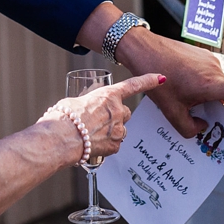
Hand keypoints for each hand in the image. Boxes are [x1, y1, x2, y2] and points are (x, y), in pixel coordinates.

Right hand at [43, 72, 163, 160]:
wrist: (62, 138)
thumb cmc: (64, 118)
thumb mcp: (74, 102)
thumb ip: (87, 103)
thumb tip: (84, 110)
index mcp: (108, 95)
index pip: (133, 85)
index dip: (148, 81)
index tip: (161, 78)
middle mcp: (117, 111)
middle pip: (125, 112)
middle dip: (116, 115)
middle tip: (99, 121)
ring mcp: (118, 129)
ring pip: (120, 129)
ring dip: (111, 131)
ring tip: (93, 134)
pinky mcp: (115, 145)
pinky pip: (115, 144)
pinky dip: (107, 145)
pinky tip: (94, 144)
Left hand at [119, 29, 223, 137]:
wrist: (144, 50)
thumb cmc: (157, 80)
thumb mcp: (171, 112)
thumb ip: (189, 128)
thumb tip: (202, 125)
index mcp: (211, 85)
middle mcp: (215, 71)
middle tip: (208, 122)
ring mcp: (210, 62)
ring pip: (219, 87)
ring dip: (211, 98)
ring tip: (186, 102)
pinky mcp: (203, 56)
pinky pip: (210, 77)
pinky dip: (204, 87)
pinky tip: (183, 88)